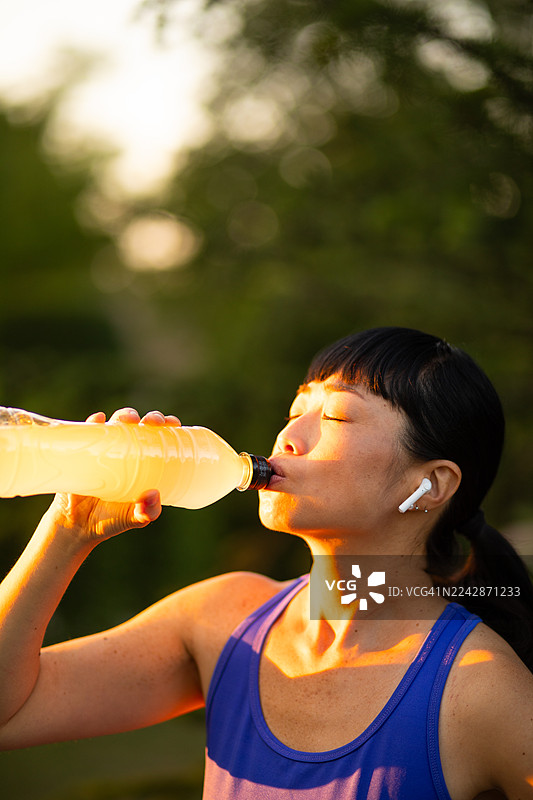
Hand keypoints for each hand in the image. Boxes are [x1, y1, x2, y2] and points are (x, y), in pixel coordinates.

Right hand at [48, 408, 180, 543]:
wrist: (77, 526)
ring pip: (118, 422)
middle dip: (151, 417)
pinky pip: (88, 431)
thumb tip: (153, 494)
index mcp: (146, 462)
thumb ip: (147, 512)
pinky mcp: (84, 452)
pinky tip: (98, 419)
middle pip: (143, 425)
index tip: (173, 425)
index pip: (162, 436)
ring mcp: (106, 449)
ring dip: (125, 414)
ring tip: (128, 420)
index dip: (169, 425)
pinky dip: (93, 422)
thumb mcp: (135, 518)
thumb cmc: (112, 519)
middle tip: (151, 423)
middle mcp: (128, 450)